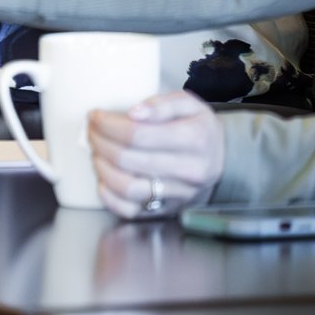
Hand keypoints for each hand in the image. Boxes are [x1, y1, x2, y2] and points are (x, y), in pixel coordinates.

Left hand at [89, 92, 226, 221]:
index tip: (95, 116)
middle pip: (129, 160)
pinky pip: (132, 211)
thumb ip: (161, 104)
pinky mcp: (168, 209)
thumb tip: (133, 113)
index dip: (109, 125)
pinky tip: (103, 180)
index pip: (138, 134)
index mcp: (194, 139)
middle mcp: (188, 171)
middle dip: (100, 142)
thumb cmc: (200, 129)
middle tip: (91, 131)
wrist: (223, 160)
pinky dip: (110, 198)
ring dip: (102, 168)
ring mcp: (178, 194)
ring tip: (96, 151)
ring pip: (128, 188)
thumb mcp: (189, 105)